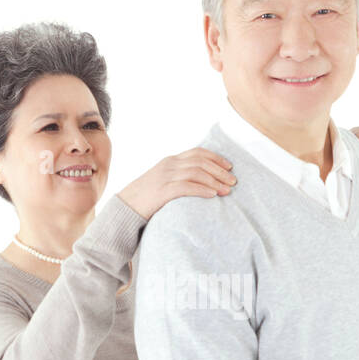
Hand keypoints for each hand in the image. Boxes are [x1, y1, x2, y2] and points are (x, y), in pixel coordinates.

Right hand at [117, 147, 236, 219]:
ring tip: (227, 190)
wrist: (125, 206)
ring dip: (215, 181)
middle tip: (234, 181)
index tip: (229, 166)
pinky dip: (202, 190)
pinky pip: (187, 187)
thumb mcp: (163, 181)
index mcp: (170, 161)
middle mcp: (169, 165)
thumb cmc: (146, 197)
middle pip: (200, 162)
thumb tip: (200, 181)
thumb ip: (179, 177)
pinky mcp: (163, 191)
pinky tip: (213, 195)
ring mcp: (165, 177)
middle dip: (220, 171)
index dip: (216, 158)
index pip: (197, 153)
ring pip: (196, 173)